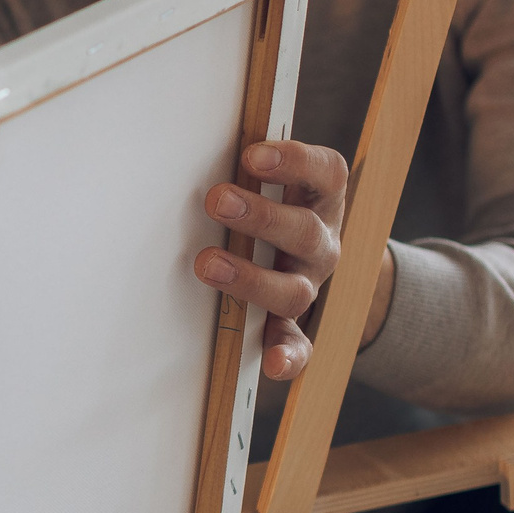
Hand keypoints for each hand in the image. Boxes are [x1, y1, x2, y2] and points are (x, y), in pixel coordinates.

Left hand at [192, 138, 367, 380]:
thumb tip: (189, 148)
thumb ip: (248, 167)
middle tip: (217, 199)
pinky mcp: (295, 323)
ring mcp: (309, 284)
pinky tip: (274, 363)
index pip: (324, 173)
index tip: (254, 155)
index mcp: (322, 199)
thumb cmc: (271, 204)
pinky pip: (298, 344)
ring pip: (294, 289)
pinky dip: (288, 355)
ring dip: (251, 278)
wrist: (307, 256)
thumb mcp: (272, 179)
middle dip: (260, 216)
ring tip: (207, 264)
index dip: (295, 162)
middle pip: (303, 232)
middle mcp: (322, 243)